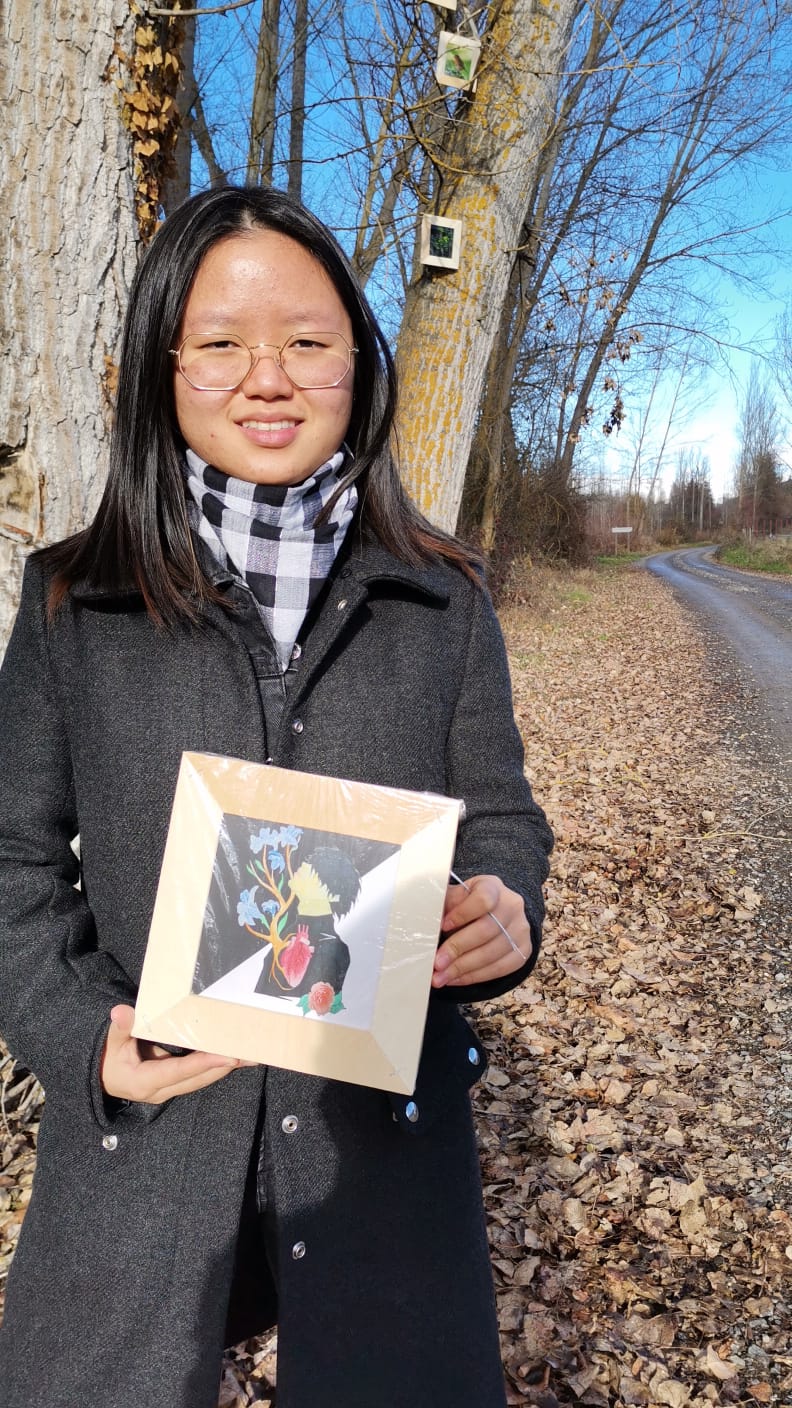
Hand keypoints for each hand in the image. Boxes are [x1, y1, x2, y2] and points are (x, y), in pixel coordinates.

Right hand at [100, 1004, 246, 1104]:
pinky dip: (218, 1066)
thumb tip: (120, 1012)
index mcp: (145, 1082)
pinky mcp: (176, 1084)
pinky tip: (236, 1058)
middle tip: (250, 1054)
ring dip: (226, 1068)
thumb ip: (119, 1029)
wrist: (102, 1081)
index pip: (178, 1071)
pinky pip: (200, 1076)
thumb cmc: (106, 1060)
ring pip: (203, 1079)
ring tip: (252, 1056)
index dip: (203, 1064)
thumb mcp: (109, 1044)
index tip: (227, 1057)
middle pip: (198, 1078)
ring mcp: (170, 1089)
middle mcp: (162, 1090)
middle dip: (224, 1066)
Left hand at [432, 875, 531, 988]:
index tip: (442, 926)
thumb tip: (428, 926)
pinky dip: (475, 976)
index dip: (462, 914)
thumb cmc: (469, 903)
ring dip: (463, 969)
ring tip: (440, 977)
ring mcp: (521, 930)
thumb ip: (445, 905)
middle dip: (458, 949)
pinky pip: (500, 969)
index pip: (483, 899)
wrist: (497, 911)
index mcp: (493, 886)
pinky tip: (456, 979)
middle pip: (487, 930)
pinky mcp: (524, 950)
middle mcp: (512, 906)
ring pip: (493, 954)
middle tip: (437, 963)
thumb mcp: (457, 895)